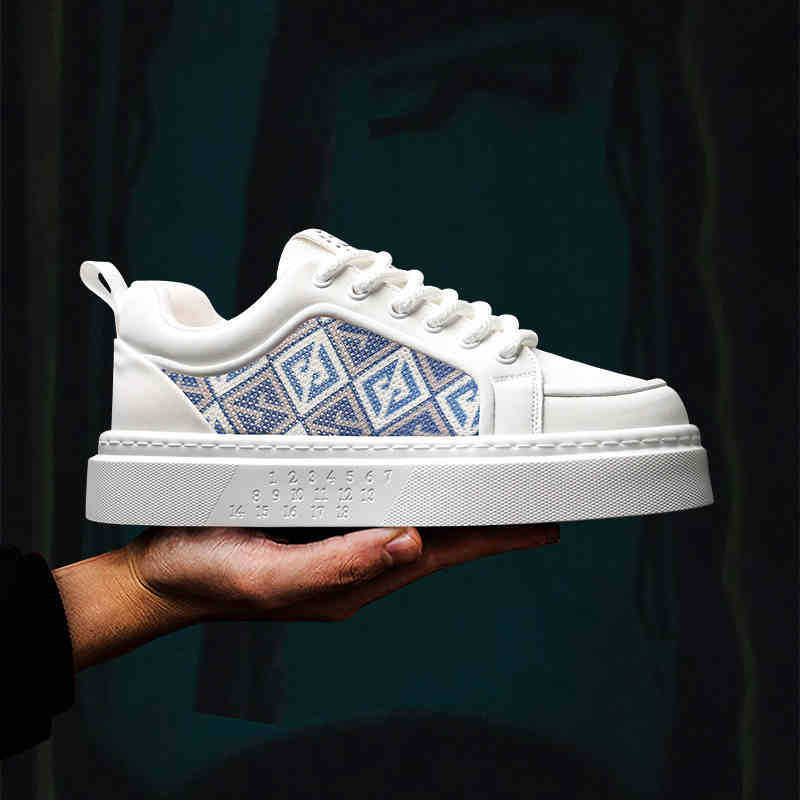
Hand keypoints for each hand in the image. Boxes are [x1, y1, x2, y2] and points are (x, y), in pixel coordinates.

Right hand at [55, 524, 557, 669]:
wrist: (161, 572)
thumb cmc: (210, 577)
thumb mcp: (271, 579)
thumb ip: (340, 566)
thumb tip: (411, 543)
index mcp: (355, 577)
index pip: (442, 553)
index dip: (494, 537)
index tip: (542, 522)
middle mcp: (357, 557)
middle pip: (438, 535)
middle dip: (486, 517)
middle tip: (532, 494)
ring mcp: (339, 538)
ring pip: (412, 515)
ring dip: (453, 500)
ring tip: (492, 481)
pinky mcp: (317, 518)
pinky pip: (375, 499)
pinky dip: (408, 485)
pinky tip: (418, 471)